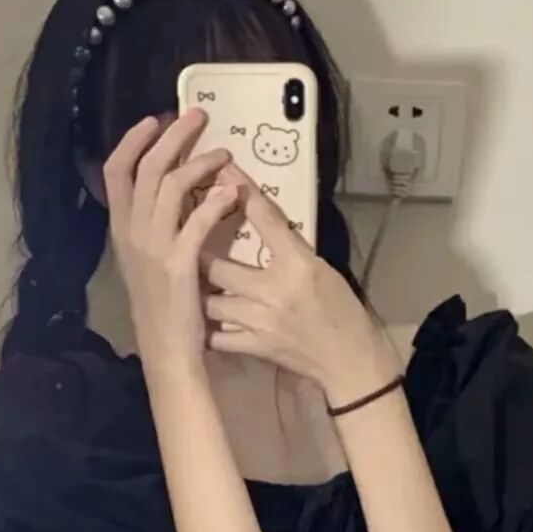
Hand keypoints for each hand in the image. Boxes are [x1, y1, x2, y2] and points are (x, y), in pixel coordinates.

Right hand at [102, 109, 239, 371]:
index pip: (116, 172)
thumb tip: (168, 192)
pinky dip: (214, 202)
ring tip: (225, 154)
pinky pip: (196, 222)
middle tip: (198, 117)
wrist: (168, 351)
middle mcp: (132, 234)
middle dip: (172, 136)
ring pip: (170, 187)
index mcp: (122, 231)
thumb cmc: (164, 308)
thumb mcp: (147, 263)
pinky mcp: (179, 266)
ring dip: (199, 164)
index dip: (133, 141)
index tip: (155, 119)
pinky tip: (232, 191)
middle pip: (146, 169)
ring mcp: (153, 249)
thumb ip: (150, 228)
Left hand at [203, 166, 401, 405]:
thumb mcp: (321, 268)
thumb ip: (288, 246)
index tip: (223, 172)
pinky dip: (206, 328)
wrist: (350, 359)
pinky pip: (217, 337)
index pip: (265, 219)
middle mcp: (273, 290)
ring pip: (210, 303)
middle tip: (183, 243)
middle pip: (217, 266)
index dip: (242, 192)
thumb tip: (258, 216)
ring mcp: (260, 322)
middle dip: (197, 254)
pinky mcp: (255, 348)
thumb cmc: (340, 309)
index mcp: (297, 264)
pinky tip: (200, 321)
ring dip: (197, 294)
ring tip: (186, 284)